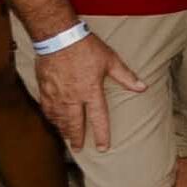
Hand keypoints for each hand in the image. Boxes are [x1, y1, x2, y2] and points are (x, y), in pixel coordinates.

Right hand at [29, 24, 142, 147]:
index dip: (101, 135)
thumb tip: (142, 87)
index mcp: (91, 92)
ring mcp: (56, 95)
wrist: (58, 37)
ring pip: (59, 119)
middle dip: (76, 138)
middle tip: (78, 149)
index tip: (102, 147)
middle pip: (74, 124)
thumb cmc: (85, 47)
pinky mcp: (44, 89)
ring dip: (63, 130)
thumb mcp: (110, 60)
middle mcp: (72, 97)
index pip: (98, 119)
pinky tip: (53, 120)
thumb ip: (126, 77)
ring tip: (66, 137)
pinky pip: (47, 109)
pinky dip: (51, 117)